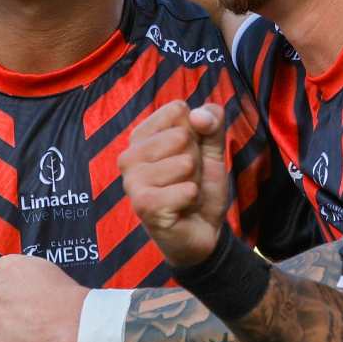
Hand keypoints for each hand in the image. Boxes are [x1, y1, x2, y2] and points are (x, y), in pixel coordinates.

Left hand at [0, 254, 88, 341]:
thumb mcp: (48, 271)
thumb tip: (19, 290)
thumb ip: (25, 277)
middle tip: (26, 319)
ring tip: (29, 337)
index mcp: (8, 266)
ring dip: (3, 332)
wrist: (78, 327)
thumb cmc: (70, 300)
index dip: (14, 292)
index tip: (26, 301)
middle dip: (4, 311)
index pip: (1, 278)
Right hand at [119, 102, 229, 267]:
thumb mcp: (213, 149)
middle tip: (187, 179)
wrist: (203, 231)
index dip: (196, 132)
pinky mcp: (143, 205)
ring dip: (194, 180)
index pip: (178, 110)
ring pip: (185, 162)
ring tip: (184, 193)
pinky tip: (183, 207)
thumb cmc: (201, 187)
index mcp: (141, 136)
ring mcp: (132, 181)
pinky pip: (185, 189)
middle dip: (197, 159)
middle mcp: (129, 156)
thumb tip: (196, 116)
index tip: (190, 154)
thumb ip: (212, 123)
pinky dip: (193, 198)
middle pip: (182, 135)